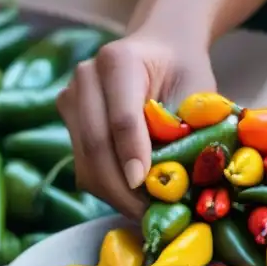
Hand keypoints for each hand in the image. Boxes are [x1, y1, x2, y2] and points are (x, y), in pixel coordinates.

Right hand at [57, 33, 214, 219]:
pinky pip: (83, 166)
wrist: (160, 50)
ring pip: (85, 161)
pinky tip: (131, 199)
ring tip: (144, 213)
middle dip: (121, 187)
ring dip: (113, 194)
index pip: (122, 117)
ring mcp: (71, 98)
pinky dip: (107, 188)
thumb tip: (183, 175)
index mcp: (118, 59)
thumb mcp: (197, 90)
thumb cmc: (182, 71)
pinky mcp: (69, 121)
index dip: (132, 155)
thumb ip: (188, 126)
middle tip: (149, 215)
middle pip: (96, 144)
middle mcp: (86, 77)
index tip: (145, 185)